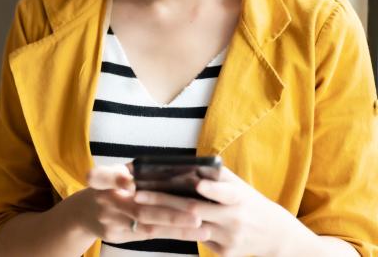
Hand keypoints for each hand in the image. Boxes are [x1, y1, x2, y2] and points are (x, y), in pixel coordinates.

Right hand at [70, 164, 205, 244]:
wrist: (84, 213)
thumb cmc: (108, 187)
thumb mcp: (112, 172)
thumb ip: (133, 171)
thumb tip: (173, 166)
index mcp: (101, 180)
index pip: (102, 177)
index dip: (116, 179)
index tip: (129, 181)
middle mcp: (103, 201)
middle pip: (138, 209)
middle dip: (168, 212)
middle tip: (195, 213)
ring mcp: (109, 221)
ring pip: (147, 225)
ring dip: (176, 227)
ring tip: (202, 227)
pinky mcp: (116, 236)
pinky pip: (148, 235)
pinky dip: (172, 234)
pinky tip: (192, 234)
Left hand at [132, 166, 307, 255]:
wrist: (274, 234)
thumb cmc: (248, 202)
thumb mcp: (239, 185)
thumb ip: (215, 176)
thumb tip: (186, 164)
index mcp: (239, 197)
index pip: (226, 193)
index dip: (213, 190)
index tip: (198, 185)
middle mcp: (234, 218)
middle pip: (195, 210)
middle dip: (164, 201)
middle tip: (139, 194)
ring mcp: (228, 238)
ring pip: (190, 228)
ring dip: (163, 219)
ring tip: (139, 210)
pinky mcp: (224, 253)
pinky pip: (195, 240)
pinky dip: (176, 232)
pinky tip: (157, 226)